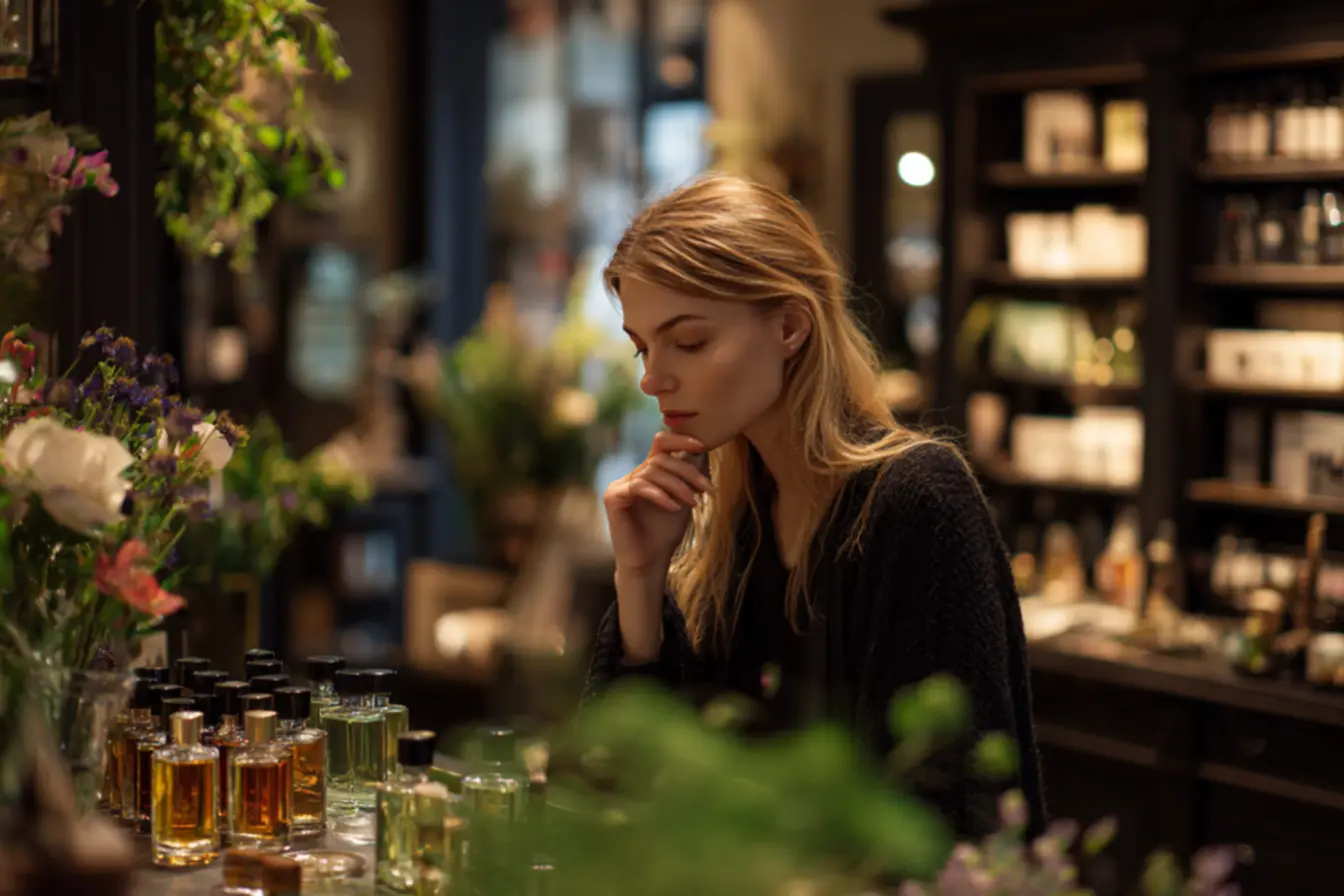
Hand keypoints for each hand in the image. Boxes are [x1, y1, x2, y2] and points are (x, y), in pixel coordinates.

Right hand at [604, 432, 711, 575]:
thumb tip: (705, 450)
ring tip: (694, 503)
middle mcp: (633, 474)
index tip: (702, 446)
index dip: (681, 439)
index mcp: (649, 471)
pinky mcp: (613, 496)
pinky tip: (675, 508)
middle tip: (707, 489)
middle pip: (661, 458)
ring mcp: (621, 484)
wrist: (650, 562)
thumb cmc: (666, 532)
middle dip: (688, 472)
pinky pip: (640, 487)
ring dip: (678, 486)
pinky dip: (660, 496)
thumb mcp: (685, 499)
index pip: (662, 442)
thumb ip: (691, 475)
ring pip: (652, 471)